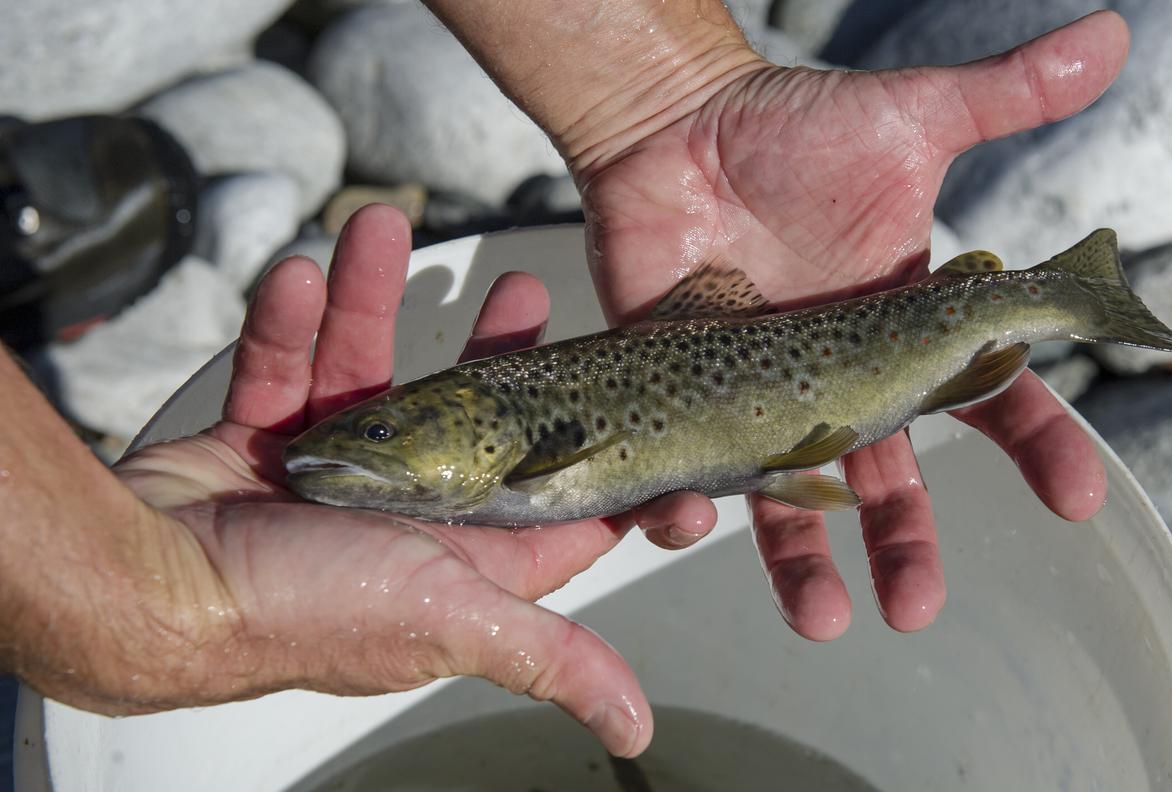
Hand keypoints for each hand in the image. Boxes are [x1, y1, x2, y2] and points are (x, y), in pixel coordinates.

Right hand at [100, 206, 649, 755]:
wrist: (154, 588)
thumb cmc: (302, 616)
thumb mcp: (455, 619)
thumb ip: (552, 658)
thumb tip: (632, 732)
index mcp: (463, 554)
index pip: (551, 500)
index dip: (593, 450)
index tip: (625, 388)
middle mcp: (402, 513)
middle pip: (468, 418)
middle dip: (493, 352)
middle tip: (517, 293)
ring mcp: (328, 474)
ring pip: (368, 370)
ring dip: (372, 298)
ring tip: (384, 229)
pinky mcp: (259, 442)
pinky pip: (283, 364)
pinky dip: (288, 320)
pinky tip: (299, 275)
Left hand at [576, 13, 1124, 638]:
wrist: (675, 124)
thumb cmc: (791, 125)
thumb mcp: (912, 116)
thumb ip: (1010, 94)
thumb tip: (1117, 35)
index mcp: (909, 328)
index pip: (991, 399)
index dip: (1039, 449)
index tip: (1078, 499)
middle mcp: (844, 376)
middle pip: (893, 479)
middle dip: (911, 546)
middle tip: (920, 607)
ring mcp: (766, 395)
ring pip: (797, 499)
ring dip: (810, 564)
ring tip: (823, 623)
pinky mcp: (690, 396)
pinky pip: (695, 468)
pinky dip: (691, 507)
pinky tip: (692, 527)